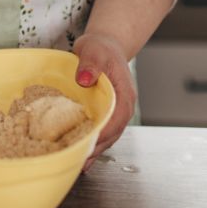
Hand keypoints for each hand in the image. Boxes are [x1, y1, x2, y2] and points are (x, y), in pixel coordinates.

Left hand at [73, 32, 134, 171]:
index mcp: (124, 92)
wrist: (105, 45)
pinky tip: (85, 152)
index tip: (90, 142)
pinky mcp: (109, 111)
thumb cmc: (100, 47)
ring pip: (110, 134)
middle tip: (82, 159)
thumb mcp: (93, 50)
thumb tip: (85, 80)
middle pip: (114, 131)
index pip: (118, 117)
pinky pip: (104, 129)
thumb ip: (89, 64)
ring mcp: (117, 109)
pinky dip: (96, 142)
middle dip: (99, 146)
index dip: (105, 132)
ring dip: (97, 148)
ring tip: (82, 162)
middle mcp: (124, 104)